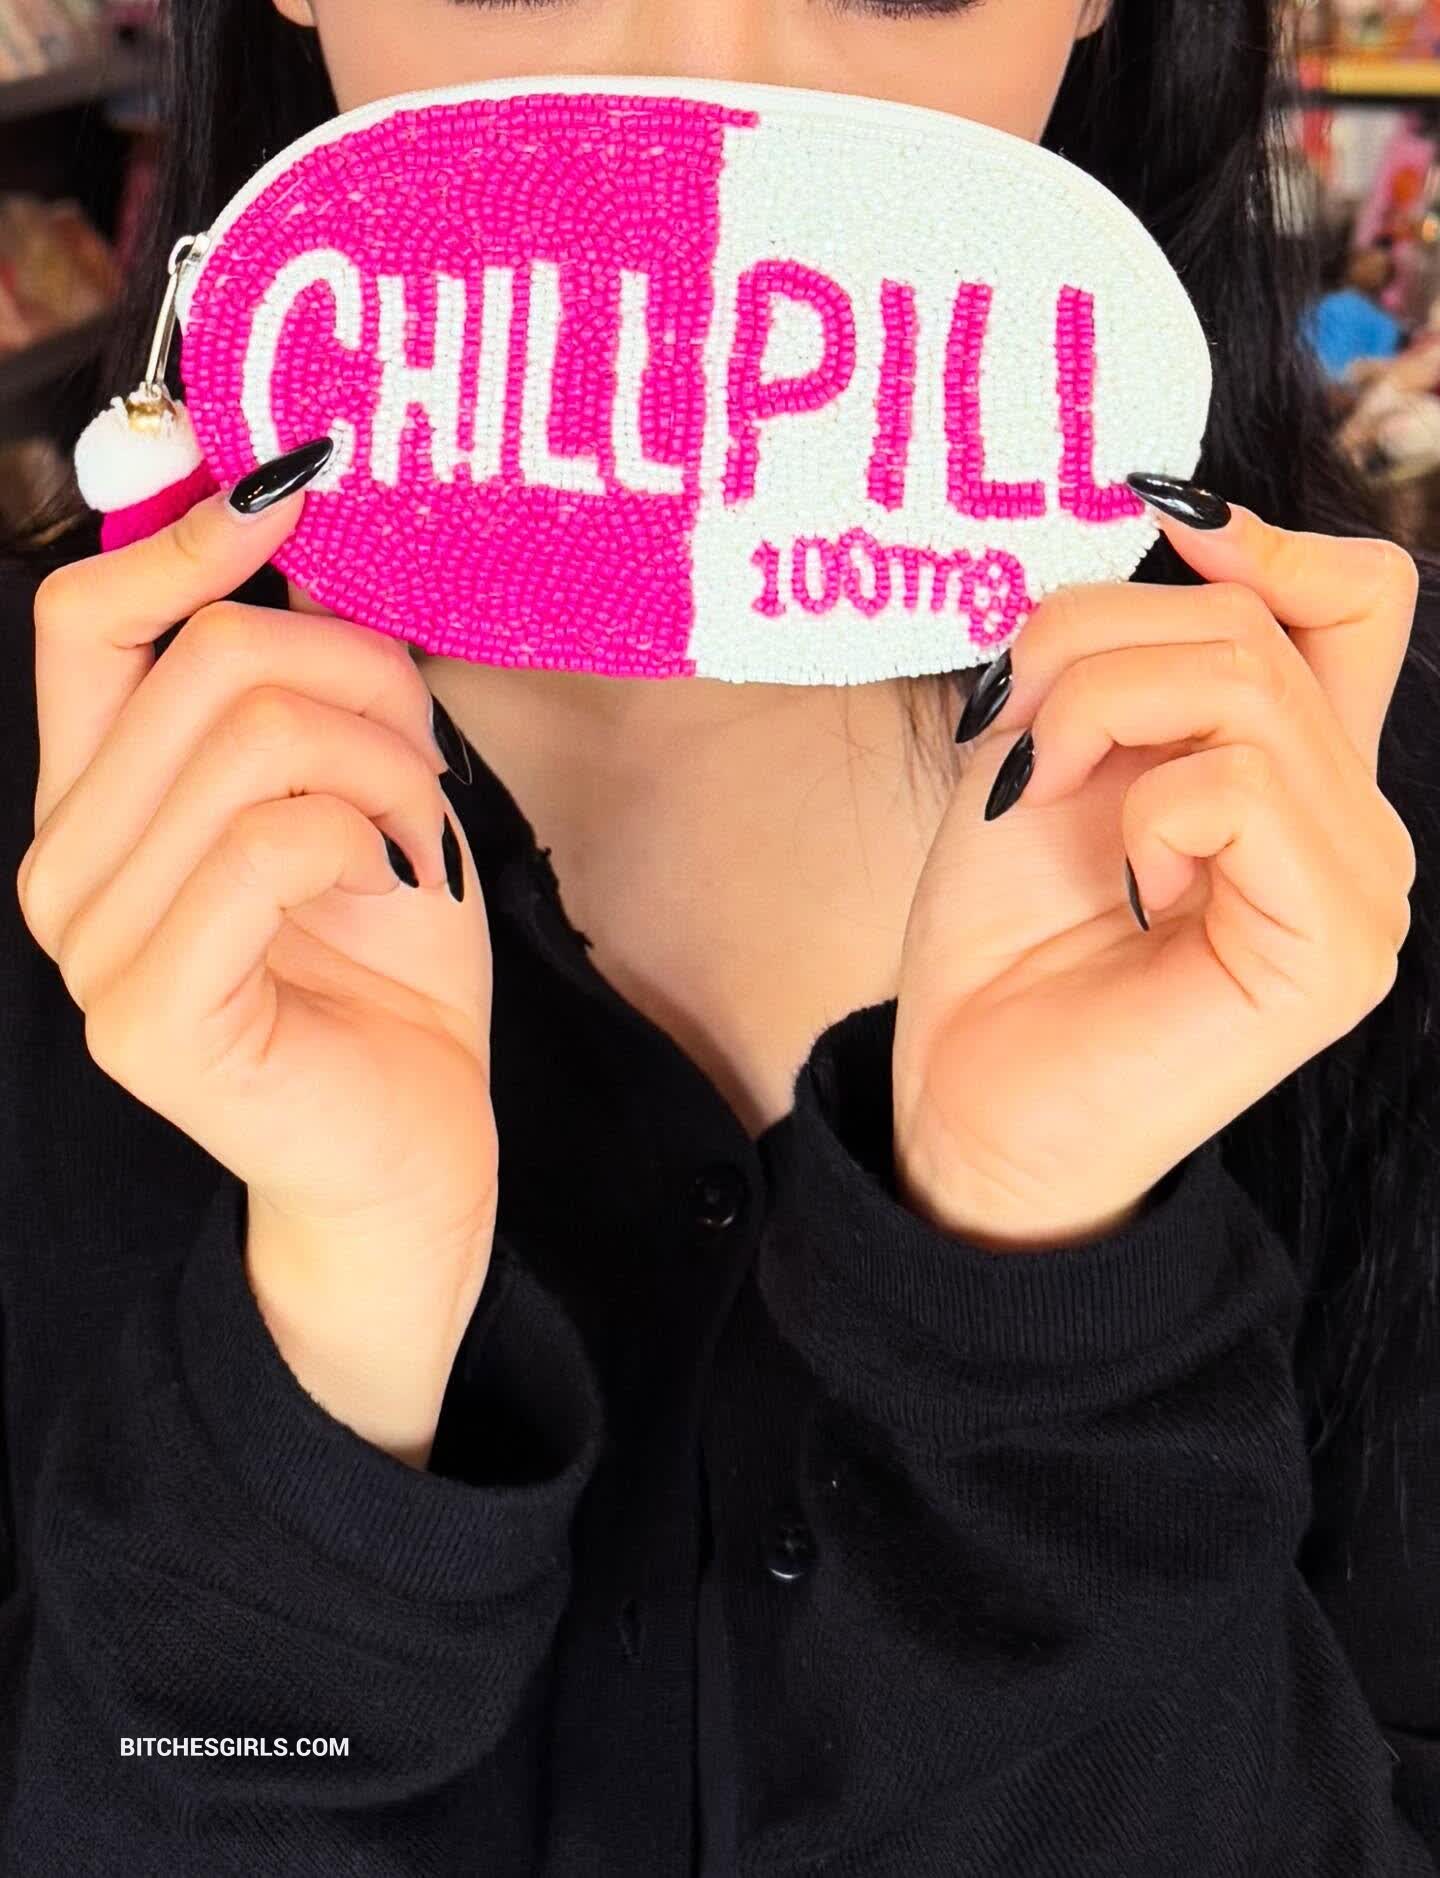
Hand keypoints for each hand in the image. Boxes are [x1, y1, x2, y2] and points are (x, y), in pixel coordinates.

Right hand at [16, 461, 495, 1460]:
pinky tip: (394, 899)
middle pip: (208, 659)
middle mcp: (68, 866)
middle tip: (423, 767)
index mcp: (104, 800)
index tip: (295, 484)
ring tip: (413, 850)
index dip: (188, 533)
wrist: (414, 1142)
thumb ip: (311, 675)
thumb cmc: (389, 965)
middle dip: (365, 687)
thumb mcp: (364, 786)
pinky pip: (272, 841)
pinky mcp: (147, 1018)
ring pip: (259, 739)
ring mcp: (91, 948)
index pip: (89, 620)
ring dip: (388, 776)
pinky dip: (372, 845)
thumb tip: (292, 509)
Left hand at [892, 490, 1417, 1250]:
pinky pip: (1247, 788)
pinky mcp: (1338, 949)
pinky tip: (1126, 887)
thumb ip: (1125, 655)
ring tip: (1040, 794)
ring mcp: (1359, 887)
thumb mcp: (1044, 750)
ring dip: (1098, 710)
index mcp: (1294, 771)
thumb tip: (1186, 528)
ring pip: (1251, 689)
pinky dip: (1145, 812)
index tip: (1158, 536)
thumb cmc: (1004, 939)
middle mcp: (1350, 822)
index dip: (1264, 543)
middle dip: (1093, 642)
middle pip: (1259, 626)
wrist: (970, 1098)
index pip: (1356, 599)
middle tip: (1015, 729)